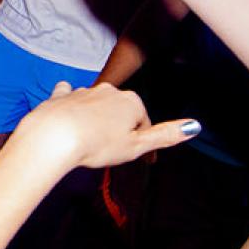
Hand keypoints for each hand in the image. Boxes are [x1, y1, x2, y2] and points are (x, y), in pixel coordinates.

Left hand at [16, 81, 198, 170]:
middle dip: (119, 128)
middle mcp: (108, 91)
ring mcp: (83, 91)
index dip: (141, 142)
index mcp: (131, 101)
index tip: (137, 158)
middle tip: (113, 150)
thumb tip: (194, 126)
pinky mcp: (61, 96)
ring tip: (90, 140)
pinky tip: (67, 110)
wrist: (54, 136)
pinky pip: (69, 95)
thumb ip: (165, 135)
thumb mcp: (137, 145)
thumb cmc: (97, 144)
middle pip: (120, 111)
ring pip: (96, 104)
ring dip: (96, 118)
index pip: (143, 122)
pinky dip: (70, 102)